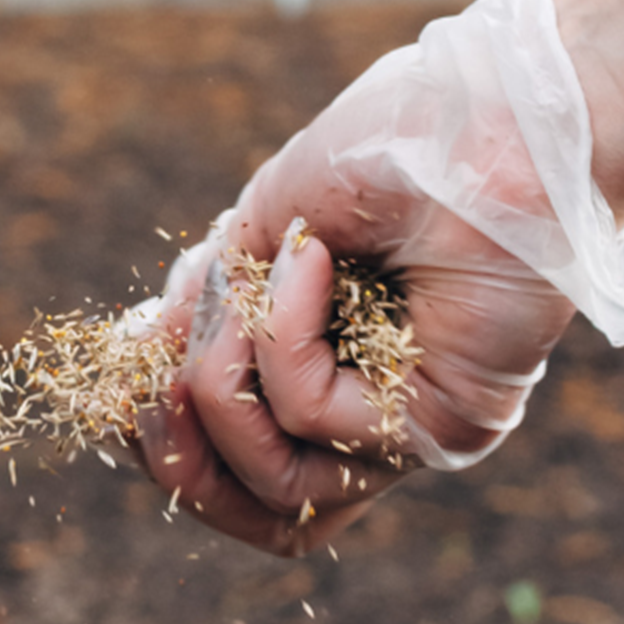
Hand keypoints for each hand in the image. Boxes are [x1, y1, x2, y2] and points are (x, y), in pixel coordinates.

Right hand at [133, 0, 623, 554]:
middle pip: (256, 508)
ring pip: (277, 489)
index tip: (124, 368)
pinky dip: (284, 344)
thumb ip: (210, 305)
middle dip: (173, 455)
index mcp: (333, 370)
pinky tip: (313, 264)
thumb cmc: (399, 146)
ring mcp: (408, 427)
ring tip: (240, 296)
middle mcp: (373, 415)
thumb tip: (141, 365)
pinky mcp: (441, 424)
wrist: (498, 116)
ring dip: (222, 392)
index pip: (240, 464)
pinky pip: (317, 423)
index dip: (164, 438)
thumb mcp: (267, 228)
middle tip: (151, 381)